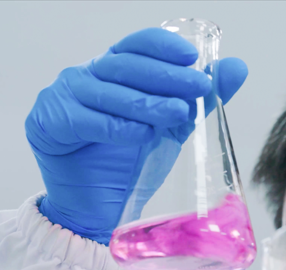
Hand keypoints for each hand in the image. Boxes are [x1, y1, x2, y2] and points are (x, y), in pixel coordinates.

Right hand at [25, 28, 247, 244]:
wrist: (100, 207)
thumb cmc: (132, 162)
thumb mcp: (173, 127)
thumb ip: (199, 99)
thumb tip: (237, 68)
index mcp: (114, 71)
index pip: (135, 45)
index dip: (162, 47)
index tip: (192, 57)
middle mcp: (86, 76)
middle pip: (125, 65)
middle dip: (165, 76)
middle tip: (199, 87)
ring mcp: (63, 96)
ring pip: (107, 92)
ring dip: (146, 103)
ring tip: (177, 113)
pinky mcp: (47, 123)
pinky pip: (85, 121)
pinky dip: (116, 127)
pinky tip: (141, 134)